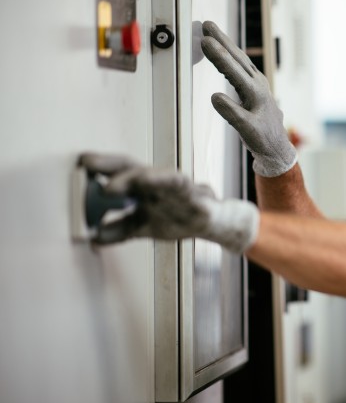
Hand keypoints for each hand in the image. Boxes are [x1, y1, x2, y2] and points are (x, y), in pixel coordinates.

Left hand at [78, 153, 259, 253]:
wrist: (210, 223)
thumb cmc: (177, 218)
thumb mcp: (142, 227)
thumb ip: (118, 231)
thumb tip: (93, 239)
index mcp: (139, 188)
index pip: (115, 174)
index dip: (97, 170)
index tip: (77, 168)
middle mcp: (152, 181)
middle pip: (127, 166)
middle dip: (107, 163)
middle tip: (86, 163)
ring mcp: (170, 184)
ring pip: (149, 174)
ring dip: (129, 178)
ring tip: (110, 186)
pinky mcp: (189, 191)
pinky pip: (175, 182)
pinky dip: (161, 180)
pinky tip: (147, 180)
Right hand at [200, 21, 296, 176]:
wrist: (276, 146)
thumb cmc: (262, 138)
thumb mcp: (246, 129)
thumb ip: (232, 113)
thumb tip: (215, 97)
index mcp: (255, 92)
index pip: (233, 69)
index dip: (218, 55)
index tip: (205, 40)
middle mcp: (258, 84)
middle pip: (237, 57)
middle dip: (222, 40)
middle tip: (206, 24)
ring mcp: (258, 83)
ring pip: (240, 59)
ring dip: (226, 44)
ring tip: (211, 30)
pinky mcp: (255, 87)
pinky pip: (241, 66)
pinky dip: (230, 55)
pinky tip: (223, 50)